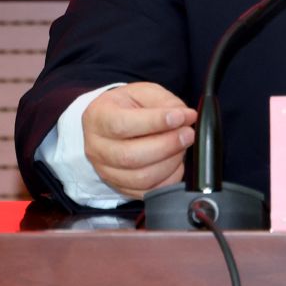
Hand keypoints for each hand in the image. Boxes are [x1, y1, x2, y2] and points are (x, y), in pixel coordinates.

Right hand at [82, 82, 195, 198]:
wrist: (112, 126)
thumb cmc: (127, 108)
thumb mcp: (143, 93)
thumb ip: (165, 102)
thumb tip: (187, 117)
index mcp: (98, 117)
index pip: (122, 124)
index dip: (155, 122)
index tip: (180, 117)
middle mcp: (97, 147)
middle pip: (131, 156)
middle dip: (168, 145)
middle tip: (188, 133)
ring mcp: (107, 171)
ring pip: (141, 177)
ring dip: (170, 162)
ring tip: (183, 146)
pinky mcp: (121, 188)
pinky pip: (149, 191)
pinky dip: (169, 178)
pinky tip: (175, 162)